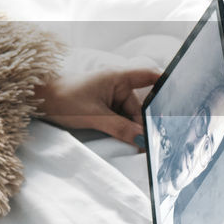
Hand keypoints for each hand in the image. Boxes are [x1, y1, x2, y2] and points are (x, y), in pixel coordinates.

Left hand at [34, 67, 160, 149]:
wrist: (40, 100)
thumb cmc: (64, 100)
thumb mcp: (94, 116)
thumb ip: (120, 128)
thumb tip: (142, 140)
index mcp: (118, 77)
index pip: (150, 76)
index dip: (167, 84)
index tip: (182, 98)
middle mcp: (118, 84)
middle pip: (142, 106)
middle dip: (146, 124)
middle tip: (155, 143)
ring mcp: (111, 96)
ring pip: (132, 116)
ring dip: (135, 130)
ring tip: (143, 147)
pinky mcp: (105, 107)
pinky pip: (122, 118)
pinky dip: (126, 129)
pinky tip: (131, 142)